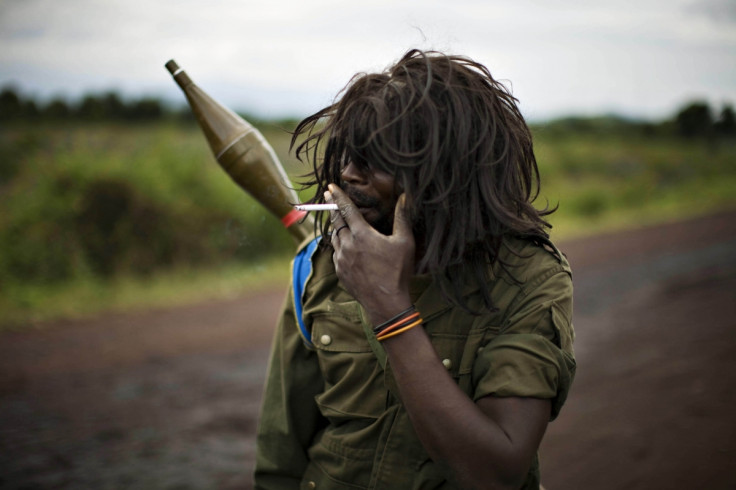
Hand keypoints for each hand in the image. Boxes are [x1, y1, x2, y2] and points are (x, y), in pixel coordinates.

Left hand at [326, 184, 414, 324]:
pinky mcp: (340, 272)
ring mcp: (341, 260)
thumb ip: (403, 217)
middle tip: (328, 197)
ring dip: (336, 228)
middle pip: (336, 221)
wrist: (385, 303)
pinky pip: (336, 254)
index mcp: (361, 234)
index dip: (338, 196)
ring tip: (339, 222)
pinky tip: (345, 246)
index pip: (346, 209)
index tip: (330, 186)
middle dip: (333, 208)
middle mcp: (347, 245)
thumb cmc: (397, 272)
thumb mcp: (404, 242)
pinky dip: (339, 246)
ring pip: (335, 238)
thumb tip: (405, 196)